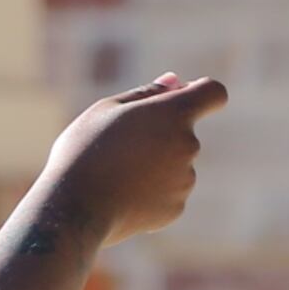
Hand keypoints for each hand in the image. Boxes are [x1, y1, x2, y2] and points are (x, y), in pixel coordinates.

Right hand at [43, 74, 228, 243]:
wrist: (75, 208)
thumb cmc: (85, 150)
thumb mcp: (107, 110)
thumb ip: (146, 94)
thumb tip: (176, 81)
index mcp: (174, 114)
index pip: (214, 93)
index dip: (203, 92)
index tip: (186, 96)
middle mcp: (189, 146)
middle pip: (184, 133)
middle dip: (160, 134)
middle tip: (119, 145)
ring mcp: (185, 180)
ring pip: (174, 165)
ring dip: (154, 165)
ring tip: (116, 174)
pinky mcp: (176, 208)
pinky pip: (167, 192)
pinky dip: (150, 193)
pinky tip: (121, 196)